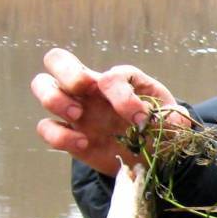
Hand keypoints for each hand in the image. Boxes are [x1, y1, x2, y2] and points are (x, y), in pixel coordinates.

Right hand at [32, 48, 189, 174]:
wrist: (150, 158)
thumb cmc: (160, 131)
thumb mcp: (174, 121)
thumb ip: (169, 117)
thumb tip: (150, 118)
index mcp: (119, 82)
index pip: (110, 75)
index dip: (122, 94)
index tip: (139, 118)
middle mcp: (90, 90)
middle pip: (57, 59)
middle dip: (67, 71)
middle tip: (84, 90)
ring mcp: (75, 111)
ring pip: (42, 86)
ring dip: (55, 98)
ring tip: (78, 115)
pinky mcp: (67, 136)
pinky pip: (45, 127)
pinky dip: (59, 135)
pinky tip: (83, 143)